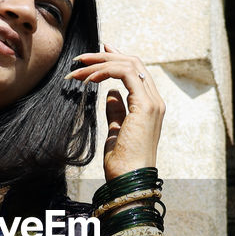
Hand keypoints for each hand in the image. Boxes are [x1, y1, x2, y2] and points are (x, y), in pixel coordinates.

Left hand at [66, 44, 163, 179]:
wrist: (129, 180)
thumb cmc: (122, 163)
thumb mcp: (116, 131)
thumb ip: (116, 111)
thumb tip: (109, 93)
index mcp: (150, 107)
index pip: (136, 72)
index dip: (116, 60)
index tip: (96, 55)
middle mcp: (155, 102)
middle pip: (134, 63)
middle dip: (106, 56)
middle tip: (83, 57)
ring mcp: (153, 103)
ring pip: (129, 65)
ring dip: (101, 63)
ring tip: (79, 68)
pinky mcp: (145, 106)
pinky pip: (125, 75)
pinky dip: (106, 71)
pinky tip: (89, 78)